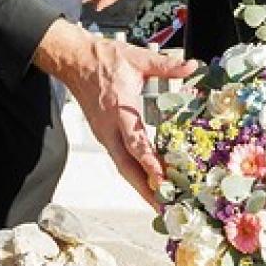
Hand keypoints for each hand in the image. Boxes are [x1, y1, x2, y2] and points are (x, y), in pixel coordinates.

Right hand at [34, 21, 197, 206]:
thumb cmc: (104, 59)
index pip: (135, 143)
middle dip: (144, 189)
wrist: (74, 61)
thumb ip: (165, 65)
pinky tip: (148, 181)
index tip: (162, 178)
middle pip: (126, 166)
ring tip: (158, 202)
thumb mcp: (137, 58)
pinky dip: (134, 173)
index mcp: (119, 111)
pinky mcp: (104, 135)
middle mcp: (109, 129)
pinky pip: (119, 158)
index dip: (149, 162)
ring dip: (139, 185)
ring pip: (122, 166)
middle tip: (163, 207)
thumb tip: (191, 65)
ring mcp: (105, 134)